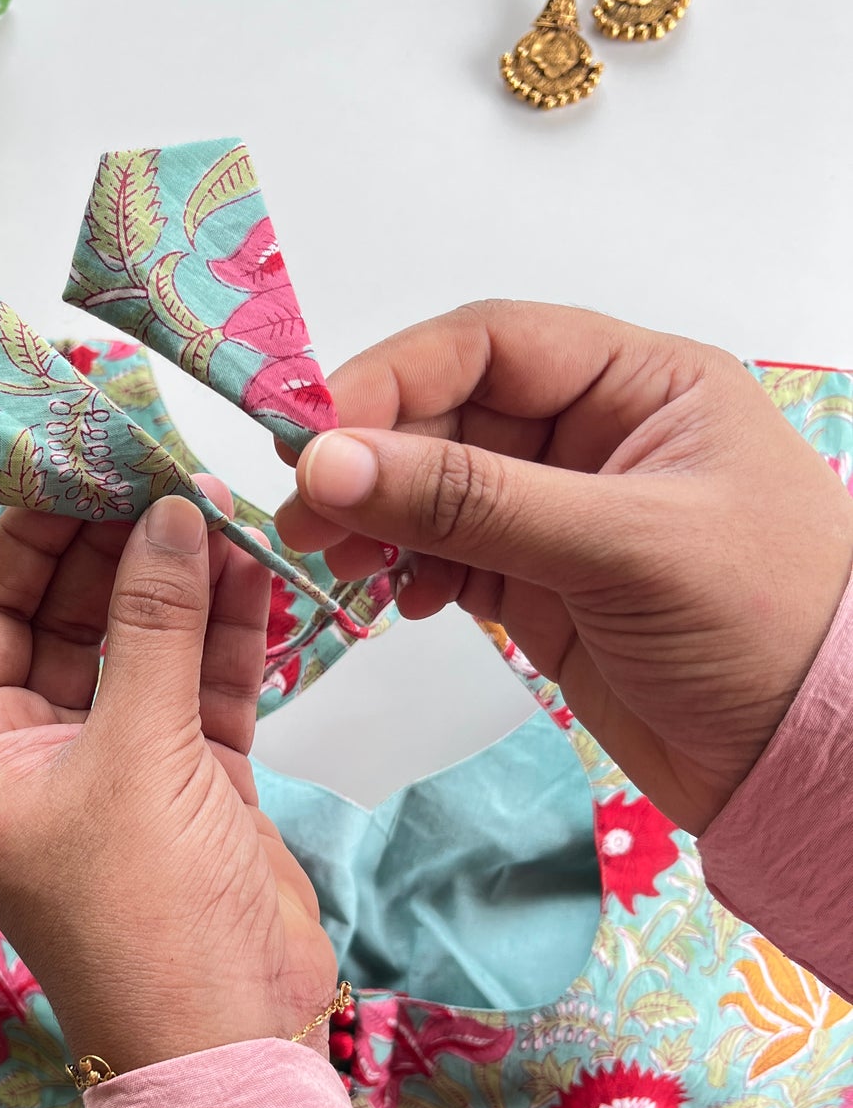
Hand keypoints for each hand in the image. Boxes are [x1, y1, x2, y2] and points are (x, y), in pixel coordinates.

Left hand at [0, 483, 338, 1072]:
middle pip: (71, 619)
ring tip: (224, 502)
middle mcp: (40, 755)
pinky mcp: (196, 784)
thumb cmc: (146, 922)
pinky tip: (257, 569)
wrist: (231, 1044)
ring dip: (183, 582)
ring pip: (146, 648)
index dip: (30, 535)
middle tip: (167, 465)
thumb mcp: (136, 759)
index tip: (79, 460)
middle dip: (119, 547)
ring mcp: (122, 769)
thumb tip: (166, 515)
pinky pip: (203, 687)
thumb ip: (152, 629)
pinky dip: (228, 634)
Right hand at [277, 301, 852, 834]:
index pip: (488, 345)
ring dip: (378, 521)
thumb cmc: (762, 625)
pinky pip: (449, 557)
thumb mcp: (619, 545)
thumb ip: (471, 500)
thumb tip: (333, 462)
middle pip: (448, 416)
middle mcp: (596, 435)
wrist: (809, 761)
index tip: (314, 432)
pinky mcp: (542, 587)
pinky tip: (401, 602)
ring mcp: (564, 514)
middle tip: (304, 516)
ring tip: (338, 567)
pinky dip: (410, 574)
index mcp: (640, 384)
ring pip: (436, 489)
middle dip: (372, 460)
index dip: (393, 378)